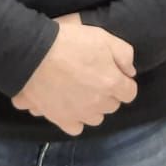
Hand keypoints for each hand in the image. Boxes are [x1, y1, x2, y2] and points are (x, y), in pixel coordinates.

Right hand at [12, 16, 136, 135]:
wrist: (35, 54)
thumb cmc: (71, 42)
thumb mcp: (104, 38)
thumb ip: (124, 55)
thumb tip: (130, 73)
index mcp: (112, 83)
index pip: (129, 93)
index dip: (123, 83)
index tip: (115, 75)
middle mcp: (99, 103)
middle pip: (112, 105)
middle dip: (108, 94)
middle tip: (95, 79)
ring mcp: (79, 113)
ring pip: (96, 118)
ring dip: (93, 108)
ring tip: (82, 93)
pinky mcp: (60, 119)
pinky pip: (75, 127)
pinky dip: (75, 119)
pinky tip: (71, 107)